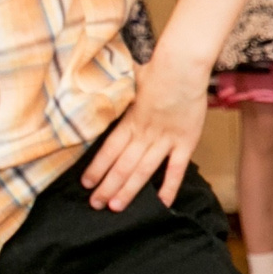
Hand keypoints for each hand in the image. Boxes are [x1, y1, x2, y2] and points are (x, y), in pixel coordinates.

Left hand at [80, 51, 208, 210]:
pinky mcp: (186, 142)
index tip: (86, 183)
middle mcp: (144, 133)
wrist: (183, 65)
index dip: (97, 168)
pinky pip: (176, 169)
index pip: (108, 149)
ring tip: (116, 207)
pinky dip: (169, 186)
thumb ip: (117, 96)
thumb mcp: (129, 83)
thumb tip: (98, 92)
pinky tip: (161, 202)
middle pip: (122, 165)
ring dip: (129, 190)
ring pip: (144, 170)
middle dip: (107, 186)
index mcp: (129, 120)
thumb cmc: (156, 70)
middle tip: (95, 204)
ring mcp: (166, 139)